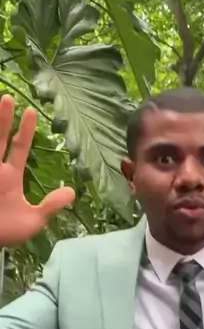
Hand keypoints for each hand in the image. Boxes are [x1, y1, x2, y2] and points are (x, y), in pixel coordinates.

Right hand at [0, 95, 74, 245]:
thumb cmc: (5, 232)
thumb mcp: (33, 220)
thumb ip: (50, 205)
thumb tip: (72, 192)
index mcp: (9, 176)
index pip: (18, 148)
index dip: (25, 131)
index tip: (31, 112)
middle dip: (3, 118)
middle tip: (8, 96)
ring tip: (0, 99)